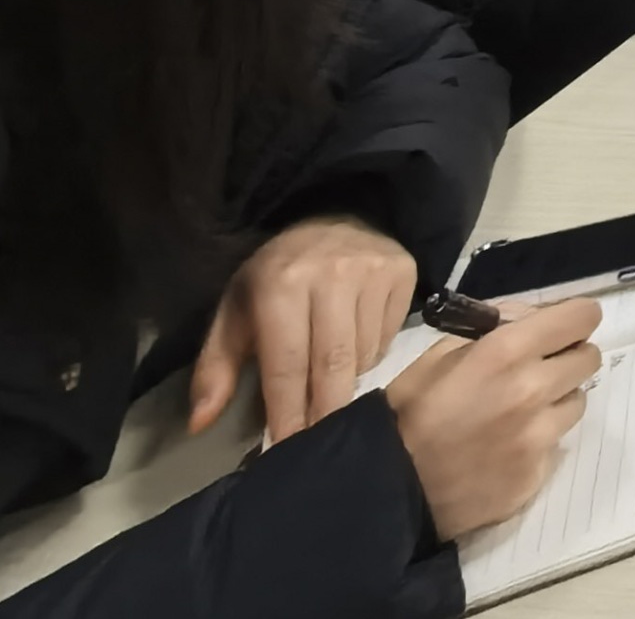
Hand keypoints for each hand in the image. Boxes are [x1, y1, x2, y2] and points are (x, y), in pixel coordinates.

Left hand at [193, 215, 415, 440]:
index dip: (287, 413)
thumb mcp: (235, 312)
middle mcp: (331, 274)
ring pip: (365, 355)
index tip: (286, 450)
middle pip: (333, 365)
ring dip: (346, 383)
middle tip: (316, 444)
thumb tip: (199, 423)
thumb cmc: (275, 274)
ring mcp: (373, 270)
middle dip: (323, 412)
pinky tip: (354, 348)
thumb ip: (216, 368)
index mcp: (280, 285)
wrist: (332, 214)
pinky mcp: (404, 271)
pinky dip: (370, 356)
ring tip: (329, 388)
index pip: (287, 365)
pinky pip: (389, 337)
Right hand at [388, 300, 602, 539]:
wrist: (385, 491)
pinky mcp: (536, 475)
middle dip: (568, 358)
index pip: (582, 317)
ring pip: (577, 402)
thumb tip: (533, 321)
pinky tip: (503, 449)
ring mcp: (538, 437)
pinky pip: (555, 446)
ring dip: (556, 401)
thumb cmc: (407, 415)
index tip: (563, 328)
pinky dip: (538, 442)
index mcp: (507, 353)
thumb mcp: (440, 355)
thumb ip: (495, 331)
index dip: (575, 319)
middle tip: (539, 370)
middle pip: (589, 358)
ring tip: (517, 414)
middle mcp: (532, 391)